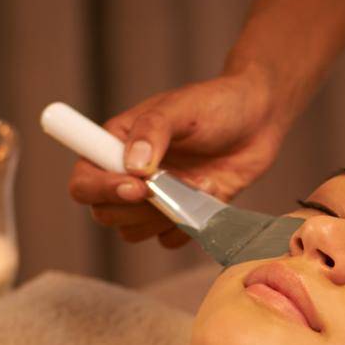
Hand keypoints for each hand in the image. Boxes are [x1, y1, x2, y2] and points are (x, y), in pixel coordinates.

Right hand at [67, 65, 291, 247]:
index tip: (137, 187)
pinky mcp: (179, 215)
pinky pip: (168, 240)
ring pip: (133, 232)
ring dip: (166, 216)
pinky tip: (210, 194)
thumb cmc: (217, 104)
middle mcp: (127, 174)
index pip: (84, 180)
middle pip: (105, 213)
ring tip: (200, 184)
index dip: (102, 190)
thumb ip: (153, 131)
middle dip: (139, 208)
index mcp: (116, 144)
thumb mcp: (181, 108)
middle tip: (173, 187)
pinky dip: (189, 226)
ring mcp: (153, 198)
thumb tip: (133, 166)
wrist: (259, 119)